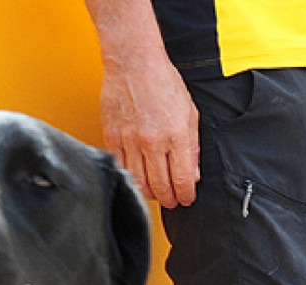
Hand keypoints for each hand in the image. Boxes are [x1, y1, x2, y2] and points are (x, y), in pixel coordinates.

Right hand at [100, 52, 199, 206]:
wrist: (134, 63)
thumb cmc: (162, 82)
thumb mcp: (190, 113)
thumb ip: (193, 147)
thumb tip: (193, 173)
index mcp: (176, 136)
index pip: (182, 180)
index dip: (185, 195)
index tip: (186, 199)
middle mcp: (152, 142)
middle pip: (160, 187)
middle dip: (169, 199)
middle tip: (172, 200)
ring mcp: (130, 141)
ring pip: (139, 182)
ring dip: (149, 193)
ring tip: (156, 192)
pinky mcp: (112, 137)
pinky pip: (121, 167)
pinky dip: (131, 177)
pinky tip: (138, 177)